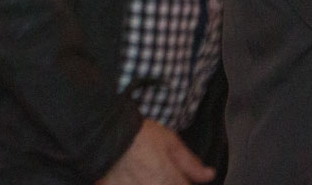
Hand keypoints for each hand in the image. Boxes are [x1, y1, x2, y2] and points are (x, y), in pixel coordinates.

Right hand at [97, 120, 214, 184]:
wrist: (102, 132)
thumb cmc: (137, 134)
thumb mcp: (169, 141)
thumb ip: (190, 163)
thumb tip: (209, 175)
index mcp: (170, 182)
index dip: (185, 180)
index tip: (177, 174)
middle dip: (164, 180)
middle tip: (156, 168)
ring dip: (149, 182)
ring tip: (144, 172)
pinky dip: (133, 184)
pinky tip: (131, 177)